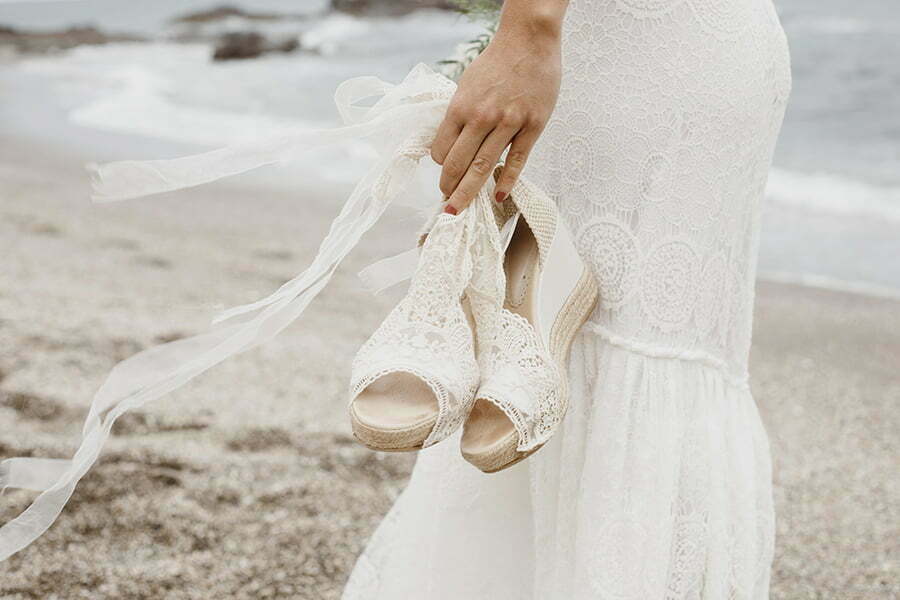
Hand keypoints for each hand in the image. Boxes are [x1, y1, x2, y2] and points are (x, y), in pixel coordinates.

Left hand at [431, 16, 562, 213]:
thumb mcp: (467, 85)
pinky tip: (499, 196)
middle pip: (458, 164)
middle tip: (447, 206)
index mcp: (461, 106)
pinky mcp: (532, 126)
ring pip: (483, 166)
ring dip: (469, 191)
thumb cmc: (497, 62)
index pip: (441, 149)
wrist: (529, 41)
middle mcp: (481, 117)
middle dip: (449, 188)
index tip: (444, 172)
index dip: (440, 165)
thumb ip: (461, 114)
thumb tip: (453, 143)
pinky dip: (506, 181)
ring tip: (460, 208)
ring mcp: (508, 123)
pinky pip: (516, 160)